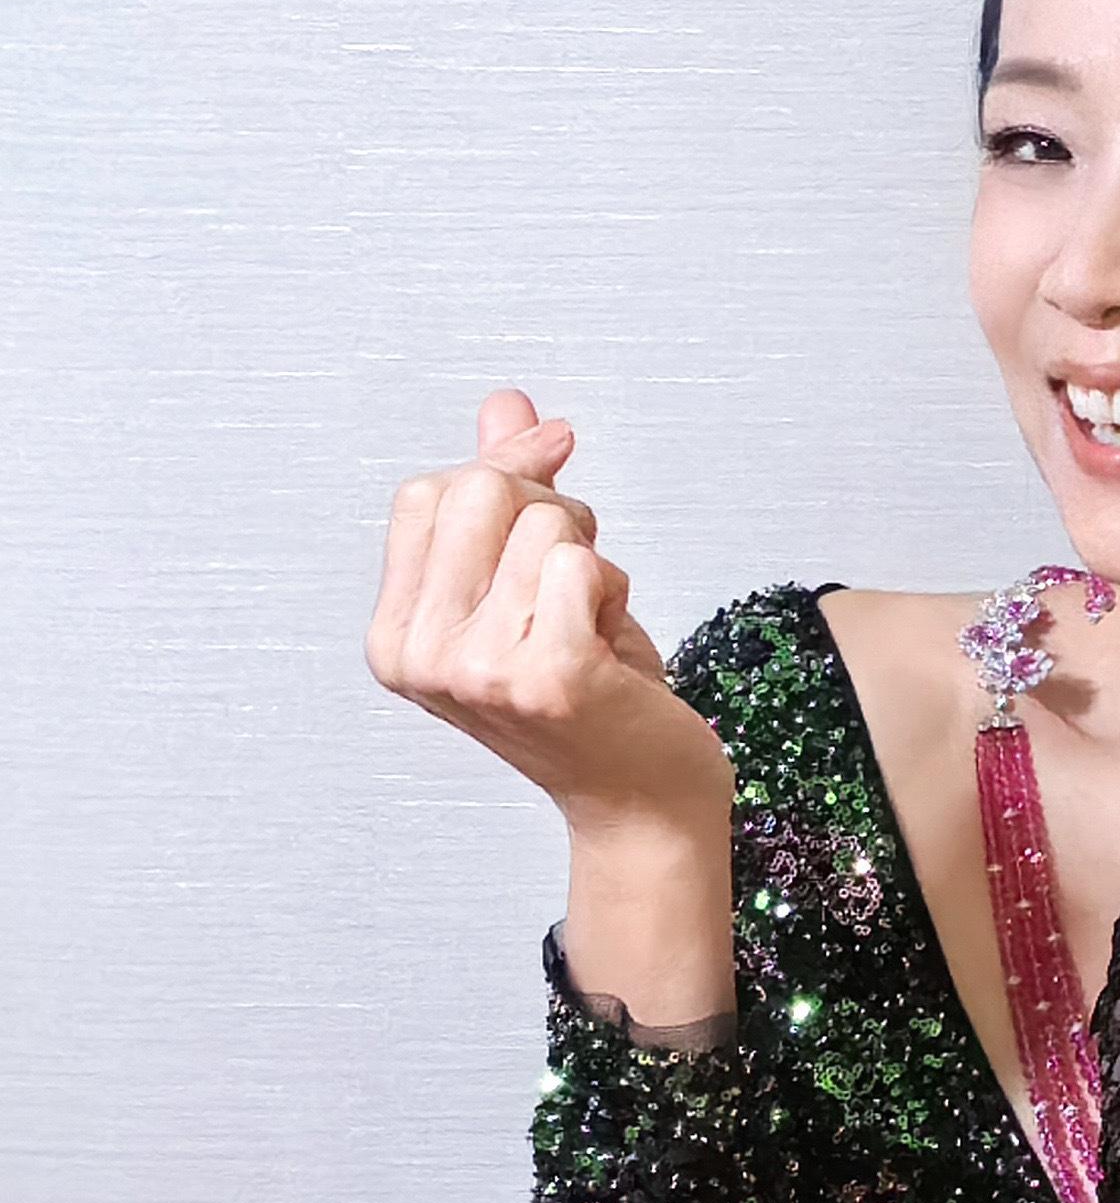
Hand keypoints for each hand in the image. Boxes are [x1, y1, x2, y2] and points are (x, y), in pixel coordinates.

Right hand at [367, 392, 730, 847]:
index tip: (555, 508)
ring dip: (592, 563)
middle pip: (481, 490)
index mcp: (395, 635)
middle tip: (577, 582)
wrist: (642, 801)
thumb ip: (509, 492)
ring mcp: (478, 671)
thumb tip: (509, 402)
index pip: (428, 490)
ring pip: (546, 523)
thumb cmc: (592, 696)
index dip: (506, 473)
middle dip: (553, 511)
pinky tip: (613, 651)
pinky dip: (616, 593)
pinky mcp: (546, 679)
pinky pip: (587, 565)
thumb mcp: (531, 586)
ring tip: (592, 629)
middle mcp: (421, 657)